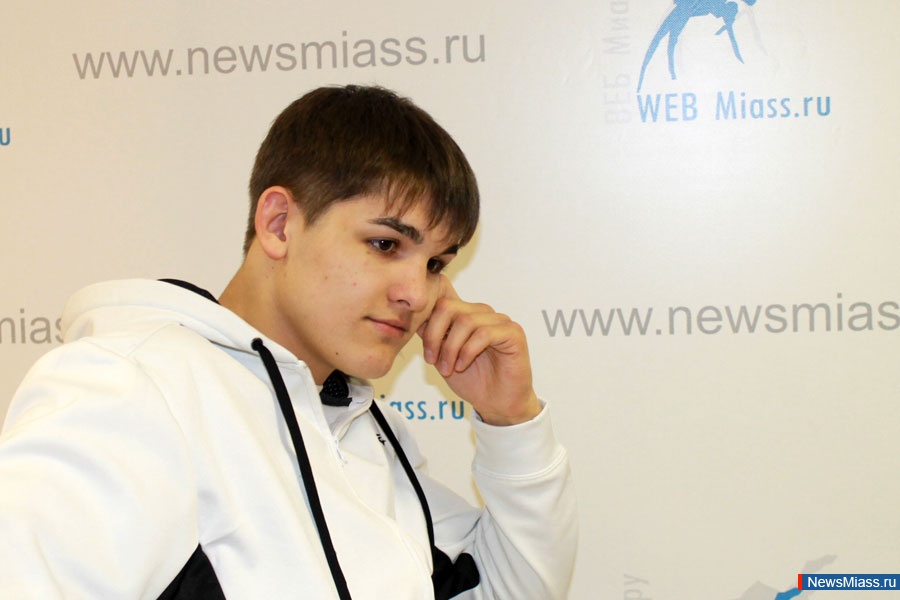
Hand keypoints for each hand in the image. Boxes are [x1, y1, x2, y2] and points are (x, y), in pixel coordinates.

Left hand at [418, 277, 541, 425]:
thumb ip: (432, 337)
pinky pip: (484, 333)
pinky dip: (468, 351)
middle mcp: (483, 314)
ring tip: (448, 368)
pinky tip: (462, 366)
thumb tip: (416, 321)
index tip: (428, 356)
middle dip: (435, 335)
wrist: (497, 404)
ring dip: (450, 348)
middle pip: (449, 307)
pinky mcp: (514, 333)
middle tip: (432, 360)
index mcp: (467, 315)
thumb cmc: (473, 382)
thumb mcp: (443, 357)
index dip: (428, 328)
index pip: (441, 305)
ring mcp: (500, 321)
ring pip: (465, 321)